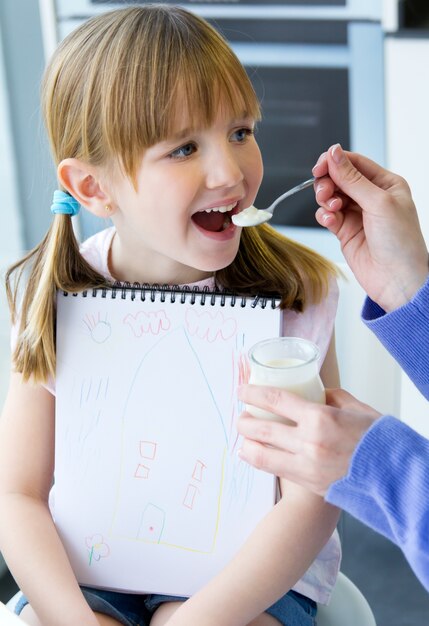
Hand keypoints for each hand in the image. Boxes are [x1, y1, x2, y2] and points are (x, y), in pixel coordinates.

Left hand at [237, 384, 379, 495]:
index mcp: (321, 418)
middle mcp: (309, 443)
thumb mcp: (358, 409)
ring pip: (262, 454)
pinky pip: (274, 470)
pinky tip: (251, 454)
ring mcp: (307, 466)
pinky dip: (258, 460)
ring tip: (242, 436)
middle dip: (245, 420)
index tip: (242, 390)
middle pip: (263, 428)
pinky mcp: (308, 483)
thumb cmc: (378, 440)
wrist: (394, 479)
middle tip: (239, 415)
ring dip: (246, 443)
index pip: (277, 401)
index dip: (254, 393)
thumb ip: (333, 397)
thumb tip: (317, 392)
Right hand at [312, 144, 427, 311]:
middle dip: (328, 182)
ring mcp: (357, 214)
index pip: (355, 163)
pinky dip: (324, 215)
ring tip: (332, 208)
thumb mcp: (378, 203)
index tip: (319, 167)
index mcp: (386, 184)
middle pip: (339, 178)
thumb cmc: (401, 243)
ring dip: (326, 199)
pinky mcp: (345, 231)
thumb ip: (352, 178)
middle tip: (326, 193)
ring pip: (330, 196)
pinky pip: (327, 215)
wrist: (397, 281)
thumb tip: (334, 153)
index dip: (334, 162)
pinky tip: (330, 220)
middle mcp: (371, 197)